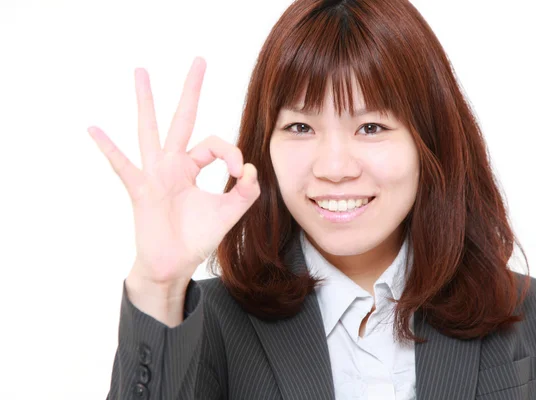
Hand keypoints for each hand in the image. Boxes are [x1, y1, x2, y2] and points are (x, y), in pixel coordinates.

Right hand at [88, 57, 259, 294]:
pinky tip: (94, 129)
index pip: (214, 144)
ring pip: (150, 132)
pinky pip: (124, 167)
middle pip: (182, 120)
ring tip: (142, 73)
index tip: (241, 174)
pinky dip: (109, 149)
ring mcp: (154, 175)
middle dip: (191, 91)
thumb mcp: (228, 213)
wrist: (174, 264)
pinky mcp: (141, 191)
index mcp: (191, 167)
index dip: (231, 153)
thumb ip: (245, 193)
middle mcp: (172, 164)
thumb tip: (252, 170)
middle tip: (200, 60)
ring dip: (147, 103)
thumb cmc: (196, 237)